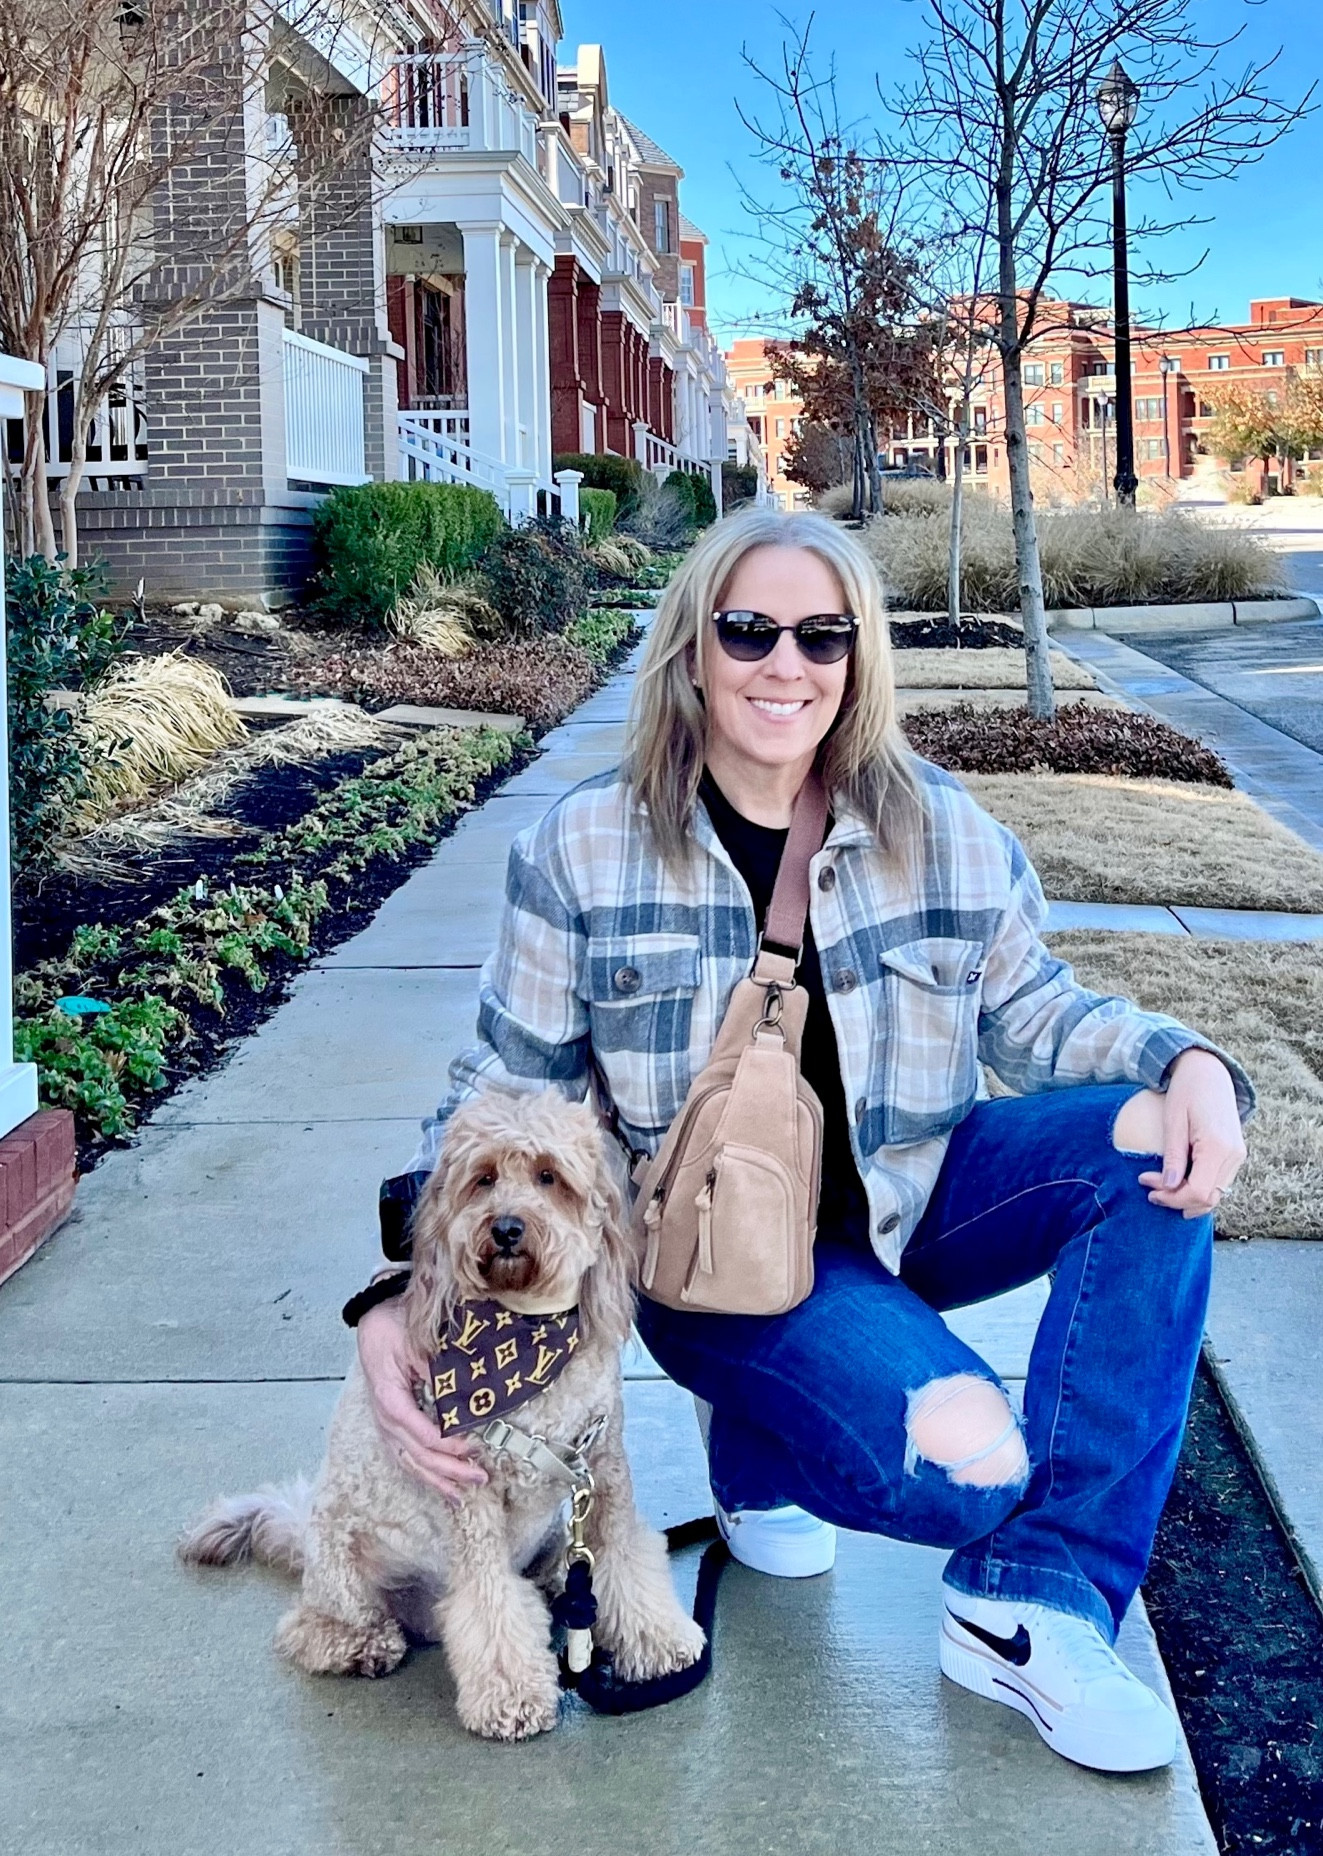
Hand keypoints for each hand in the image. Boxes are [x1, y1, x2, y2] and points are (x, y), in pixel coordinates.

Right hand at [357, 1298, 487, 1500]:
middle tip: (479, 1477)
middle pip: (417, 1454)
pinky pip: (407, 1456)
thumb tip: (463, 1397)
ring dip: (437, 1480)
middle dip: (449, 1470)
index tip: (472, 1448)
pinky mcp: (392, 1426)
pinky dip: (425, 1473)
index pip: (419, 1431)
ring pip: (410, 1462)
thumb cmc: (393, 1328)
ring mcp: (386, 1425)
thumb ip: (437, 1371)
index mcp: (389, 1398)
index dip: (446, 1445)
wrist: (373, 1321)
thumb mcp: (415, 1342)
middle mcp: (385, 1418)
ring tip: (462, 1496)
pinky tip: (442, 1486)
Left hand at [1138, 1048, 1246, 1219]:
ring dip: (1188, 1197)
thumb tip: (1169, 1187)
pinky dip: (1198, 1187)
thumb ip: (1173, 1155)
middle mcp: (1233, 1155)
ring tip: (1161, 1186)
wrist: (1208, 1071)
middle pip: (1208, 1198)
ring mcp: (1237, 1156)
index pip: (1198, 1192)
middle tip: (1151, 1190)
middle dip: (1178, 1200)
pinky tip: (1178, 1178)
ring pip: (1216, 1194)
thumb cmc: (1186, 1091)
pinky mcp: (1235, 1154)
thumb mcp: (1173, 1120)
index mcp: (1218, 1146)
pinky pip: (1219, 1182)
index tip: (1147, 1183)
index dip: (1172, 1197)